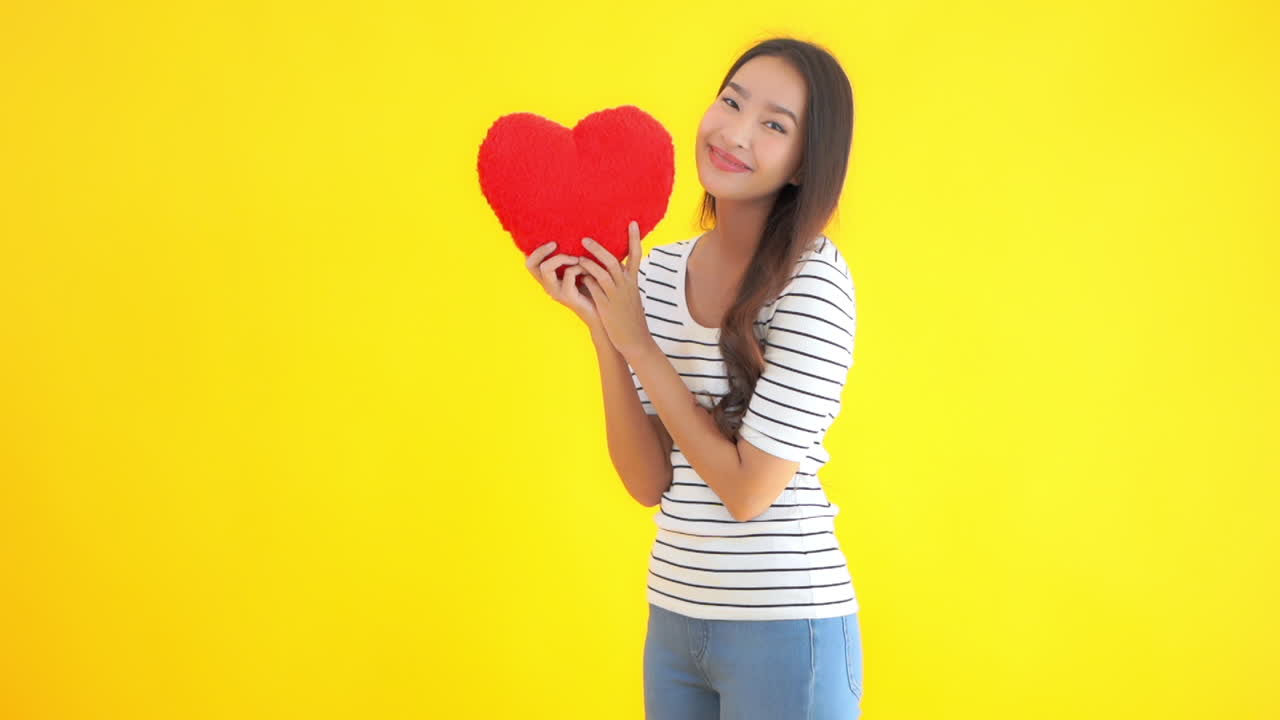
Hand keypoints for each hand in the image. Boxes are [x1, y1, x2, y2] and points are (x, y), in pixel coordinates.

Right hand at [524, 240, 602, 333]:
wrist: (603, 311)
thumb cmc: (593, 286)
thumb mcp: (580, 268)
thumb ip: (573, 256)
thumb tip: (574, 232)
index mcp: (548, 278)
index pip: (530, 263)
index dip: (534, 250)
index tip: (551, 240)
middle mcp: (548, 285)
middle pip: (531, 264)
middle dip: (542, 250)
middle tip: (556, 244)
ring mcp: (555, 292)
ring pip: (546, 268)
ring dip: (562, 257)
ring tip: (577, 258)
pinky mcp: (567, 296)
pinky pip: (568, 274)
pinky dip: (578, 267)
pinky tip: (589, 270)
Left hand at [577, 220, 651, 357]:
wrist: (635, 340)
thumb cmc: (631, 319)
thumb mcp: (631, 297)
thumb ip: (624, 283)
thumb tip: (617, 270)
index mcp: (633, 282)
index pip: (636, 256)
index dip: (634, 238)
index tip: (632, 222)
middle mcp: (626, 286)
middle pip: (614, 261)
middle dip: (599, 249)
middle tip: (585, 239)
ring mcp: (616, 296)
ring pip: (603, 273)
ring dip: (589, 263)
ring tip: (577, 256)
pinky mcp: (606, 306)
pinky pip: (595, 288)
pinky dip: (586, 279)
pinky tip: (577, 275)